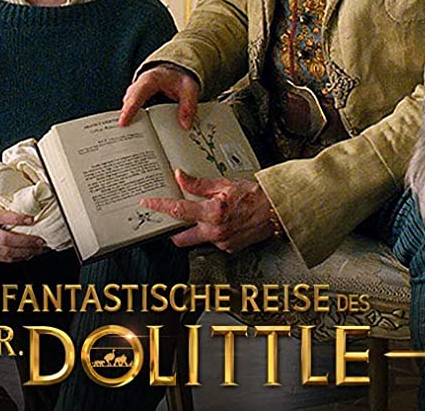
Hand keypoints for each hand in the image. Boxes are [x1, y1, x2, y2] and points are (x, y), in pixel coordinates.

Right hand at [0, 200, 48, 262]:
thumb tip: (22, 198)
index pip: (0, 217)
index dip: (17, 219)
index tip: (31, 219)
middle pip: (6, 239)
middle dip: (26, 241)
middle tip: (40, 240)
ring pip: (6, 251)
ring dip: (25, 252)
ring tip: (38, 249)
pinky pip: (2, 258)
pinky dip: (17, 258)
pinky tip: (27, 255)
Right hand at [119, 64, 199, 128]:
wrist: (174, 73)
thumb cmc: (179, 79)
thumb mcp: (189, 89)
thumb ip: (188, 105)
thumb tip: (185, 125)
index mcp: (150, 80)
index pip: (137, 94)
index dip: (129, 109)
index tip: (123, 123)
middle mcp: (139, 86)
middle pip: (128, 103)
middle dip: (126, 118)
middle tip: (125, 135)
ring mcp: (136, 95)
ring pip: (128, 108)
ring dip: (129, 121)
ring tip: (128, 138)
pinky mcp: (137, 102)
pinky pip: (132, 111)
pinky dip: (133, 122)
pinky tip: (137, 135)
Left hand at [141, 171, 277, 252]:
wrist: (276, 211)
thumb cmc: (255, 196)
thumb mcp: (225, 184)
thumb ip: (199, 183)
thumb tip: (181, 176)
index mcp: (212, 213)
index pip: (177, 210)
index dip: (160, 206)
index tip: (148, 203)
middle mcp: (215, 232)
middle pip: (181, 239)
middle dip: (173, 232)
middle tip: (170, 221)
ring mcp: (222, 242)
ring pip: (199, 239)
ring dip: (197, 229)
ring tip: (206, 215)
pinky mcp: (230, 248)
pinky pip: (214, 241)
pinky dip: (213, 232)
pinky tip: (222, 222)